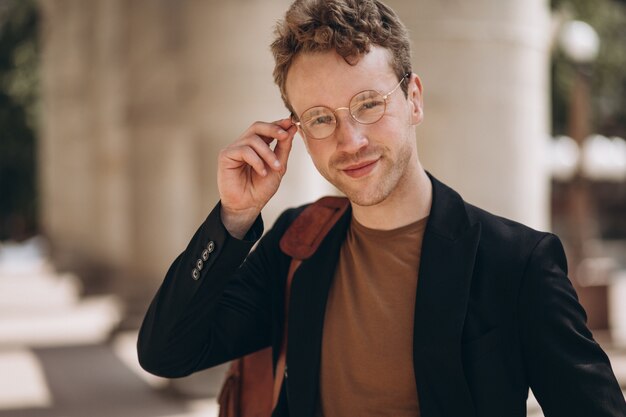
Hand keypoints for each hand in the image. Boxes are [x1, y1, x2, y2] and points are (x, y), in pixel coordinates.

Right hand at [217, 118, 296, 237]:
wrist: (248, 206)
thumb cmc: (261, 189)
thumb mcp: (278, 167)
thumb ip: (283, 148)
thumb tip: (292, 128)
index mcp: (257, 145)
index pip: (266, 129)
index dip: (278, 124)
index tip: (291, 123)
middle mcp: (244, 144)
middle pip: (257, 126)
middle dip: (273, 129)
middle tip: (285, 136)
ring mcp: (234, 149)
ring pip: (253, 139)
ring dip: (268, 153)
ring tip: (276, 167)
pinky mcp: (225, 155)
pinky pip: (244, 150)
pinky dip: (257, 161)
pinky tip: (262, 172)